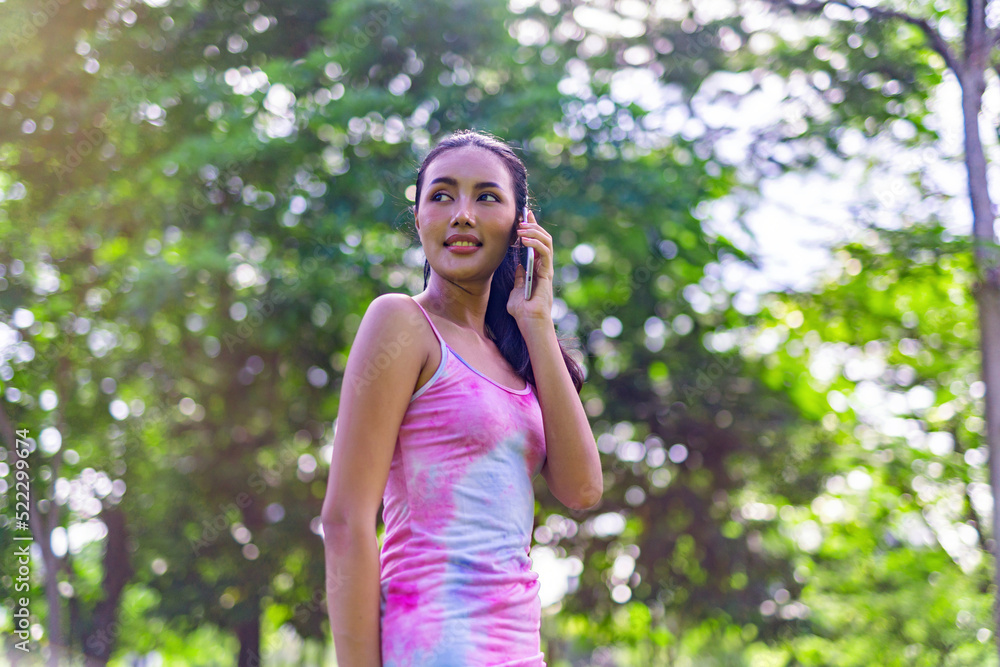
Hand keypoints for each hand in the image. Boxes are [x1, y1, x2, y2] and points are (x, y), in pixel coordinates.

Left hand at [507, 209, 553, 330]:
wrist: (529, 325)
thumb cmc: (523, 313)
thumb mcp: (515, 292)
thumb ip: (518, 279)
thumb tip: (518, 267)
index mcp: (536, 269)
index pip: (535, 243)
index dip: (531, 228)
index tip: (523, 215)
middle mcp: (543, 267)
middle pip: (543, 239)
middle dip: (533, 224)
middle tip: (522, 217)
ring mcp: (546, 270)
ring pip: (546, 242)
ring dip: (534, 231)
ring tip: (522, 227)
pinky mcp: (547, 274)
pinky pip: (544, 253)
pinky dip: (535, 243)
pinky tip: (524, 239)